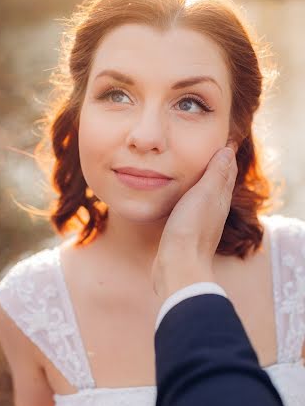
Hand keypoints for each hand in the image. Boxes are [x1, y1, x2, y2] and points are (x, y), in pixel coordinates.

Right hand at [152, 145, 237, 300]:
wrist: (177, 266)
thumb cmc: (190, 229)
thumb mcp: (205, 195)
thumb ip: (216, 174)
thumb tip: (229, 151)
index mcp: (220, 199)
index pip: (227, 171)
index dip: (226, 155)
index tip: (223, 139)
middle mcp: (214, 211)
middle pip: (219, 183)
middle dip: (217, 166)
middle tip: (210, 149)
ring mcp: (200, 223)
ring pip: (205, 196)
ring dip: (203, 182)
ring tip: (193, 169)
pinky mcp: (186, 233)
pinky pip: (191, 208)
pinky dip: (190, 197)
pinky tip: (181, 198)